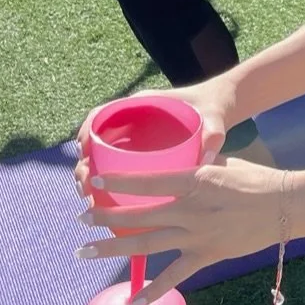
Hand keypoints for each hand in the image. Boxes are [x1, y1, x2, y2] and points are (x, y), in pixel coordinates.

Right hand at [72, 77, 234, 199]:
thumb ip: (213, 135)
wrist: (221, 106)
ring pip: (101, 152)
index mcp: (142, 104)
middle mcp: (131, 117)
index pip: (101, 114)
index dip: (86, 134)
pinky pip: (114, 161)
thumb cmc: (214, 108)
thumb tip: (206, 161)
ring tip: (88, 198)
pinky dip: (105, 177)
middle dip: (84, 162)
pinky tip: (106, 200)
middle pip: (95, 137)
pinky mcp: (139, 148)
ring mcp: (133, 133)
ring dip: (90, 172)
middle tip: (84, 188)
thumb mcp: (214, 119)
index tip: (83, 156)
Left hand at [78, 155, 293, 304]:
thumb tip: (171, 165)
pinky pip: (174, 277)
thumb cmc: (255, 179)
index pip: (147, 180)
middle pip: (139, 215)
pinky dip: (152, 291)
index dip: (118, 181)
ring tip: (85, 250)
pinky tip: (130, 302)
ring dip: (113, 248)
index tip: (95, 181)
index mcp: (194, 181)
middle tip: (82, 218)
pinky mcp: (206, 256)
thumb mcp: (222, 163)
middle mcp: (190, 210)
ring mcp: (197, 236)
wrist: (285, 206)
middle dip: (106, 217)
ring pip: (146, 243)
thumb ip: (194, 166)